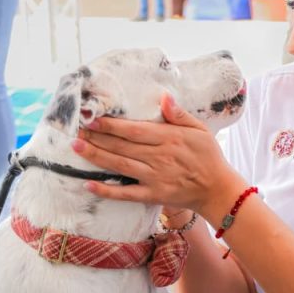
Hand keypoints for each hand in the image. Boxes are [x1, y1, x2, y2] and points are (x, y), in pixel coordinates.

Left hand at [70, 94, 243, 215]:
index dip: (112, 125)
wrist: (218, 190)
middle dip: (97, 137)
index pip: (134, 130)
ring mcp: (155, 178)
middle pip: (122, 146)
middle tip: (75, 130)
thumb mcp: (200, 130)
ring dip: (97, 156)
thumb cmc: (209, 157)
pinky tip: (89, 185)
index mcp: (169, 138)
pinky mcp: (153, 195)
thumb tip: (164, 97)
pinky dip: (107, 191)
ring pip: (120, 165)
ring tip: (77, 148)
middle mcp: (159, 157)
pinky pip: (127, 194)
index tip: (92, 118)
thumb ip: (180, 115)